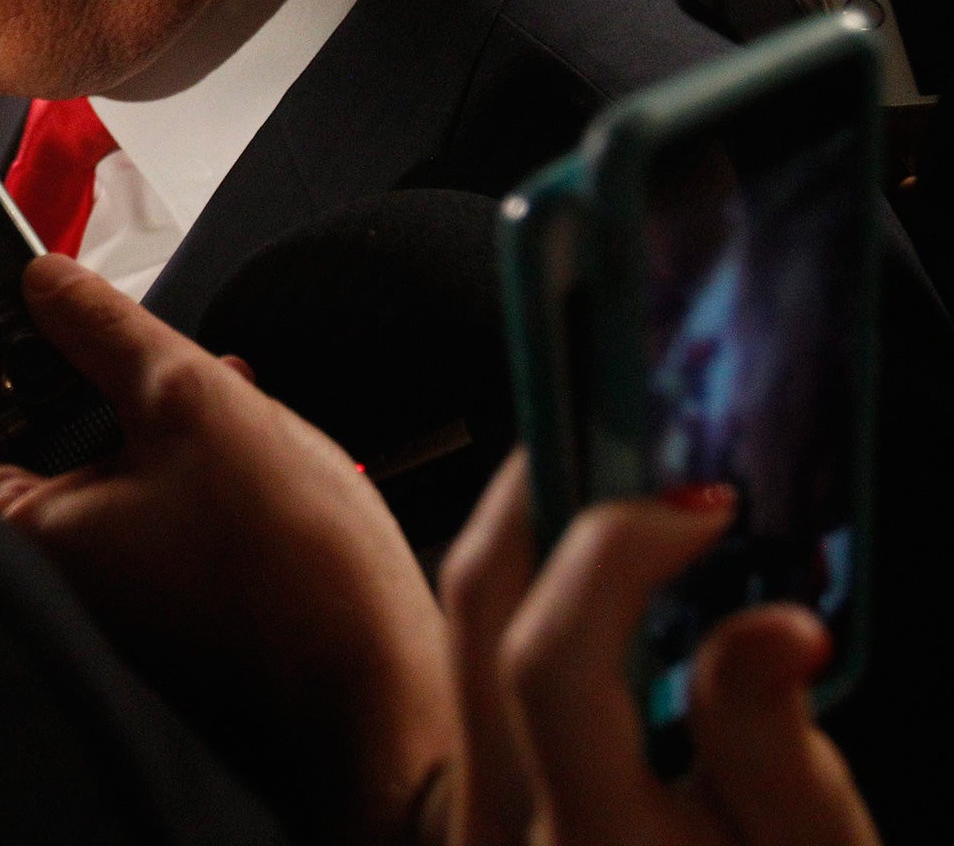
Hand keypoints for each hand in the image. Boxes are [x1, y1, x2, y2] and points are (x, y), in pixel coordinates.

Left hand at [0, 256, 452, 845]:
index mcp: (22, 527)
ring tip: (140, 339)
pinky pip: (118, 497)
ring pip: (67, 463)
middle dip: (22, 357)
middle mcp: (42, 566)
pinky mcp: (145, 593)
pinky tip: (210, 400)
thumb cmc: (289, 568)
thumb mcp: (190, 401)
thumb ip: (105, 330)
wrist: (379, 683)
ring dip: (100, 395)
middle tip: (33, 292)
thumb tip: (43, 280)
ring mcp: (94, 585)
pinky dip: (144, 444)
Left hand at [436, 453, 880, 845]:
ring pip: (461, 628)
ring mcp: (474, 821)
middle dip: (546, 497)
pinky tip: (595, 578)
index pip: (554, 661)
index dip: (621, 555)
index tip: (709, 503)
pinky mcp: (477, 811)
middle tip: (629, 433)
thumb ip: (779, 756)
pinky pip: (474, 670)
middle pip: (476, 608)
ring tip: (613, 482)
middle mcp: (501, 831)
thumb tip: (774, 626)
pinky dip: (527, 602)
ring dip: (528, 536)